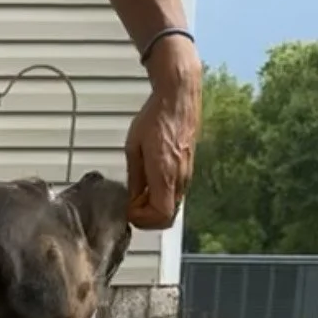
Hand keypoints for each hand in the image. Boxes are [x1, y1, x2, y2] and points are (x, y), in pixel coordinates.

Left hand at [124, 35, 202, 228]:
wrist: (178, 97)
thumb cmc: (155, 118)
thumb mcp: (134, 149)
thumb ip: (135, 177)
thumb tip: (133, 198)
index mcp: (164, 173)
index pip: (160, 215)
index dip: (142, 220)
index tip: (129, 210)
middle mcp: (180, 178)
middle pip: (167, 217)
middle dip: (147, 217)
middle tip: (132, 207)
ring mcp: (187, 174)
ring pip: (172, 207)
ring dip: (154, 207)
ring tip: (138, 195)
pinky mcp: (189, 169)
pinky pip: (176, 194)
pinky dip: (161, 197)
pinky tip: (149, 185)